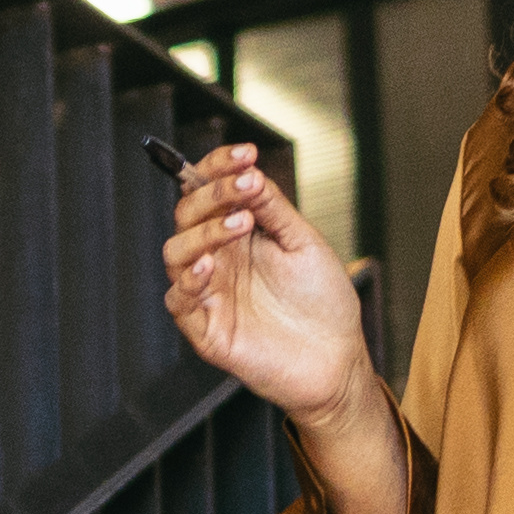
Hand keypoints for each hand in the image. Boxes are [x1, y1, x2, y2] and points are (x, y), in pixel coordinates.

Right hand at [158, 145, 381, 437]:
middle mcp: (218, 259)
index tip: (245, 154)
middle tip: (246, 186)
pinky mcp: (206, 329)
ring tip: (241, 223)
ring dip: (203, 231)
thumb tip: (249, 173)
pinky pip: (178, 301)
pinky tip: (211, 266)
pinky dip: (189, 280)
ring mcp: (210, 293)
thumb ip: (274, 209)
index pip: (209, 191)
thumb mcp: (304, 242)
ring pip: (176, 253)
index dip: (218, 167)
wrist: (338, 359)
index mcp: (237, 235)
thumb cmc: (323, 303)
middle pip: (187, 215)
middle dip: (212, 193)